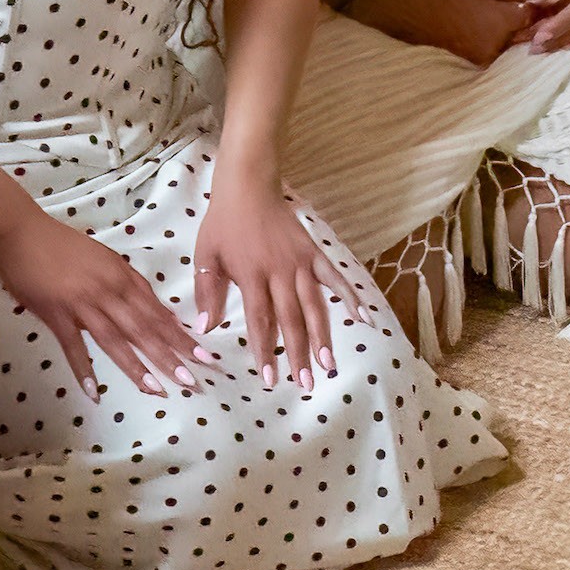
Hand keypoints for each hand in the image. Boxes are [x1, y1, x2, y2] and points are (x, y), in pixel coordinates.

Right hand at [0, 212, 204, 396]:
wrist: (22, 233)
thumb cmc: (65, 245)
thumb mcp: (106, 259)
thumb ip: (132, 285)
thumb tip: (161, 313)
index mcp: (122, 277)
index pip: (157, 312)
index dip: (180, 335)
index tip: (203, 354)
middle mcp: (108, 291)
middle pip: (143, 328)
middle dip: (169, 355)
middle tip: (192, 380)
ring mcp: (82, 304)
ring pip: (114, 340)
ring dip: (136, 366)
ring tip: (156, 389)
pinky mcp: (55, 314)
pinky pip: (72, 346)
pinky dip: (82, 369)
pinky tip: (93, 392)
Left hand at [191, 171, 337, 388]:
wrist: (248, 186)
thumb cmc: (223, 223)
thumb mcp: (205, 256)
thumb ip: (207, 292)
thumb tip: (206, 327)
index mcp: (251, 275)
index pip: (260, 320)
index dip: (266, 351)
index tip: (271, 379)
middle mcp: (280, 272)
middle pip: (292, 320)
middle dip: (298, 354)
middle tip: (306, 383)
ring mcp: (300, 262)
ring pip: (315, 305)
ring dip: (322, 336)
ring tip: (329, 363)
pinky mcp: (313, 253)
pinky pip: (335, 278)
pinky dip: (350, 297)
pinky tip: (363, 318)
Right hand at [361, 0, 534, 67]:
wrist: (397, 5)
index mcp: (498, 24)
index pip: (535, 17)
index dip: (542, 5)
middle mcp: (494, 48)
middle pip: (525, 34)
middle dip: (533, 21)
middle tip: (538, 4)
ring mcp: (481, 58)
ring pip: (511, 43)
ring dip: (516, 30)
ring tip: (512, 11)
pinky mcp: (471, 62)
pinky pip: (495, 49)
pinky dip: (499, 37)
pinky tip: (492, 22)